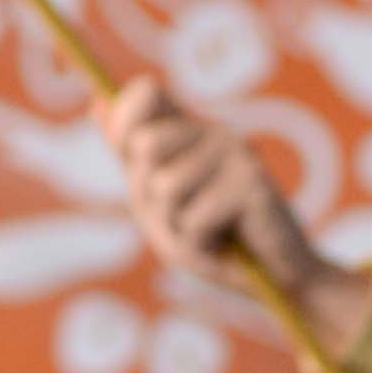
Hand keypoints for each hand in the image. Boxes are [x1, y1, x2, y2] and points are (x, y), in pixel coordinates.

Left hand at [105, 75, 364, 348]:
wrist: (277, 280)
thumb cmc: (215, 243)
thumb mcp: (158, 205)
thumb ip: (130, 160)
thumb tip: (95, 104)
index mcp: (191, 131)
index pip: (145, 92)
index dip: (123, 120)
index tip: (125, 152)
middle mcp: (215, 133)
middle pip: (144, 145)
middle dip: (150, 196)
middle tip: (184, 216)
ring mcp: (237, 154)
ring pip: (164, 186)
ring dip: (176, 226)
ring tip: (208, 233)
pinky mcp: (251, 183)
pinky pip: (193, 218)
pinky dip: (200, 244)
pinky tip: (227, 243)